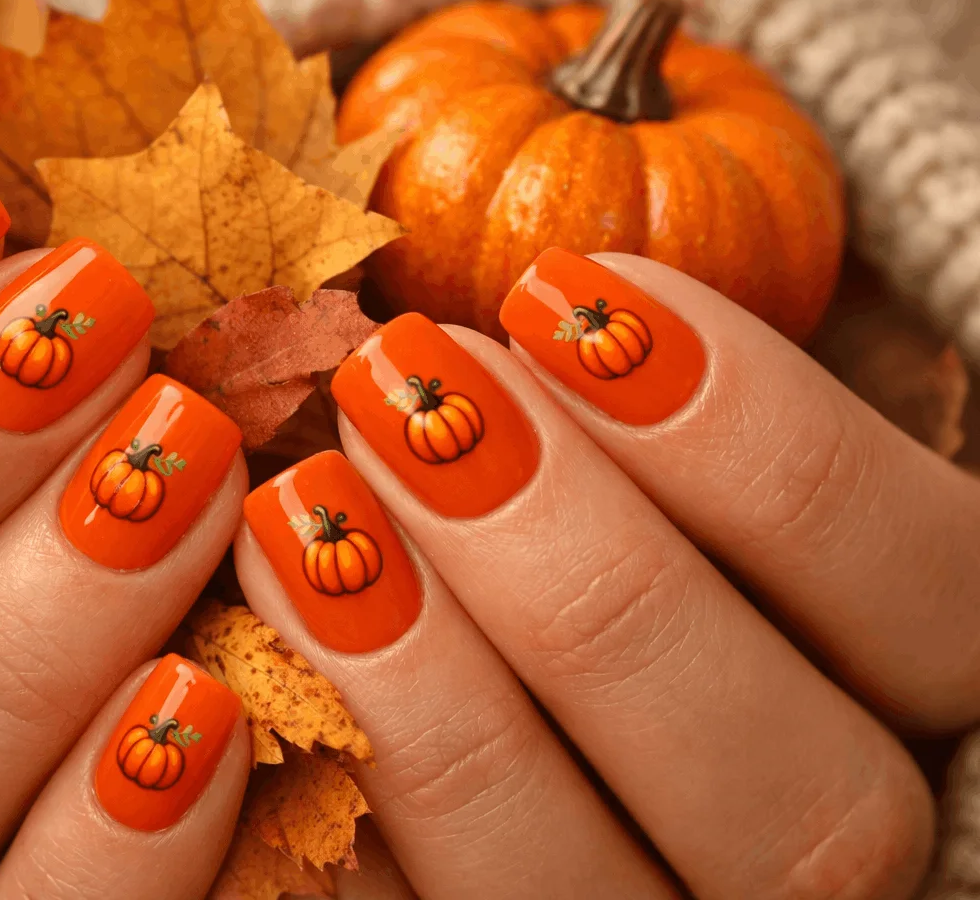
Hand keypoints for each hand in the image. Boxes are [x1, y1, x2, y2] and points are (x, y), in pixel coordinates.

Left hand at [236, 250, 976, 899]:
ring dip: (429, 695)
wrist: (523, 691)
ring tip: (298, 509)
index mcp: (917, 690)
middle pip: (793, 788)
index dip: (748, 428)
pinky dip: (311, 797)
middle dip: (578, 568)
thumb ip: (638, 383)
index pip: (924, 581)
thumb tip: (547, 292)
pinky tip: (222, 659)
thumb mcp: (650, 431)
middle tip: (406, 389)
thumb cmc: (594, 492)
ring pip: (579, 892)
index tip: (558, 294)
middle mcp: (825, 852)